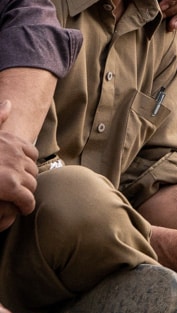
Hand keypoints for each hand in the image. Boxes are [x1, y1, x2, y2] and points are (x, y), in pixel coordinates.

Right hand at [0, 102, 39, 233]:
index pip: (31, 153)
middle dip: (25, 179)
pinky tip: (18, 210)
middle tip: (12, 189)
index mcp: (7, 140)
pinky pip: (27, 200)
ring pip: (32, 185)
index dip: (23, 165)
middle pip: (33, 170)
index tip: (13, 173)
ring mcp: (12, 169)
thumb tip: (10, 103)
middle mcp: (13, 152)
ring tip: (13, 200)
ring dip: (25, 194)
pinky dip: (24, 206)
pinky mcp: (10, 187)